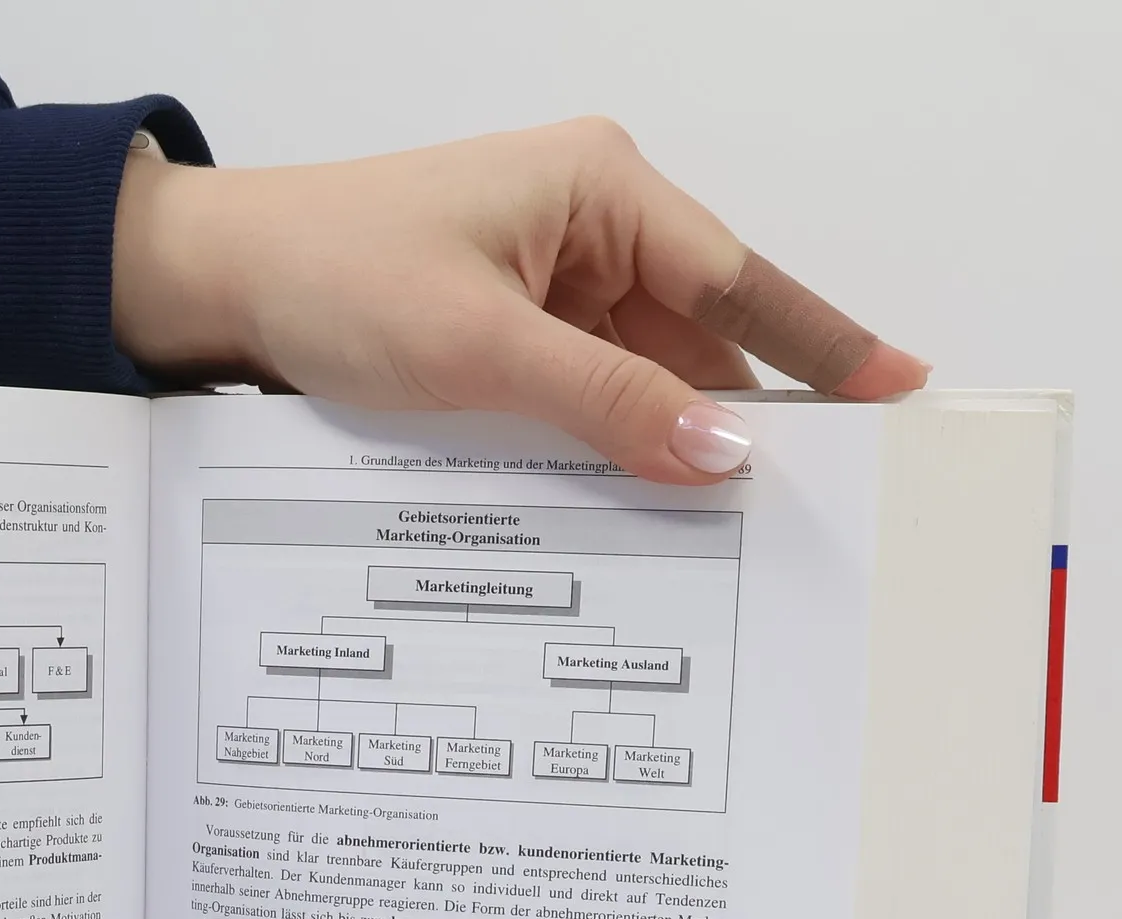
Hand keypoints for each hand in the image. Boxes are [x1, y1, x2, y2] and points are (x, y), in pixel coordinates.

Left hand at [112, 118, 928, 482]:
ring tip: (727, 525)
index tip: (898, 388)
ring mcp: (549, 282)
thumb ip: (606, 401)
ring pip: (643, 375)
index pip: (735, 280)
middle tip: (810, 502)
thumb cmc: (334, 275)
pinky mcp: (511, 330)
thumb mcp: (478, 347)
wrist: (223, 283)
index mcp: (600, 191)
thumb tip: (719, 454)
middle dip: (741, 416)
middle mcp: (587, 227)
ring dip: (666, 441)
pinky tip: (634, 499)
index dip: (819, 343)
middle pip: (698, 336)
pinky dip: (608, 442)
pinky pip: (587, 391)